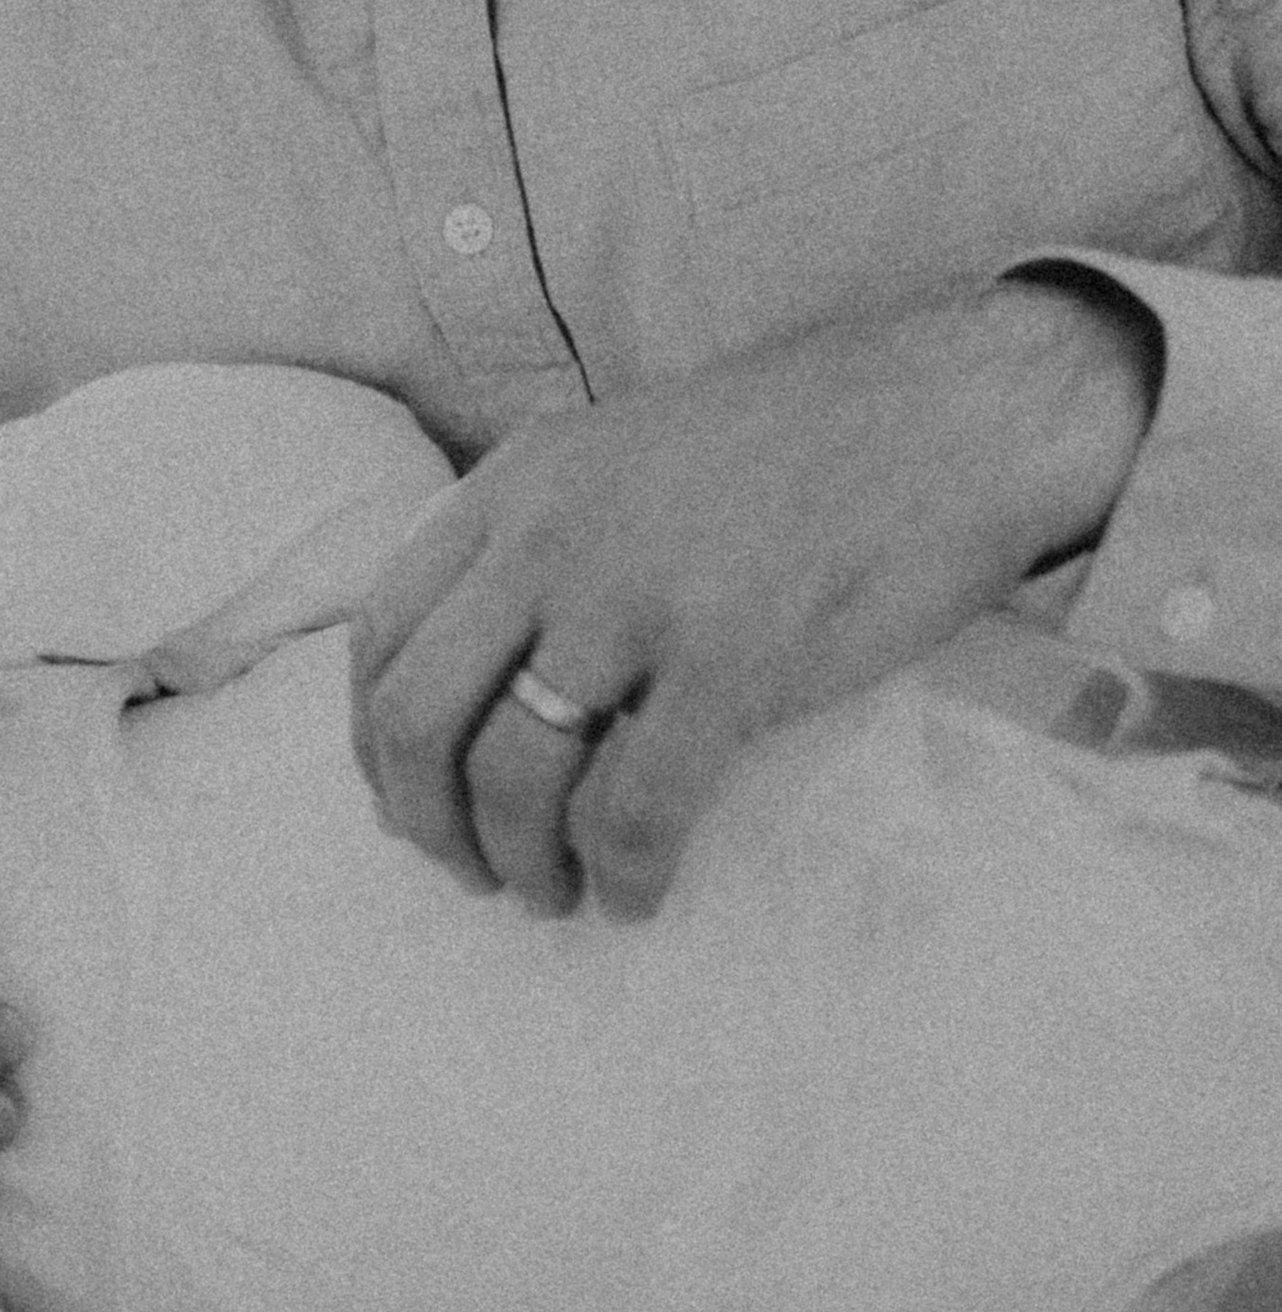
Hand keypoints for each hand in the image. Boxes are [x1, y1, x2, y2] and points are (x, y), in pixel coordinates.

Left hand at [348, 281, 1153, 922]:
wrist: (937, 416)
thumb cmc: (789, 448)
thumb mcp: (618, 454)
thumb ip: (538, 538)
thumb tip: (476, 672)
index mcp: (518, 482)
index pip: (382, 630)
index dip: (374, 742)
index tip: (406, 802)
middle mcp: (551, 536)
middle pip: (418, 715)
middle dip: (427, 821)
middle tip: (473, 872)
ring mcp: (635, 598)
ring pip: (512, 776)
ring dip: (520, 865)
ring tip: (557, 892)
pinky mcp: (729, 662)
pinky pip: (632, 810)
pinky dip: (620, 876)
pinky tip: (637, 895)